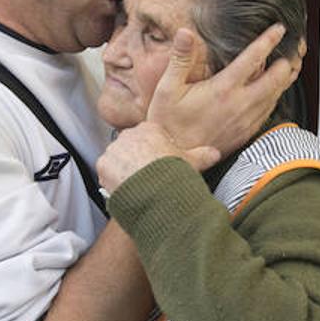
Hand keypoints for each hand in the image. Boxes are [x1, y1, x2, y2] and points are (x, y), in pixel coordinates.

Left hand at [97, 121, 219, 191]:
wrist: (156, 191)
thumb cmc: (174, 173)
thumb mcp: (193, 161)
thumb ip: (203, 154)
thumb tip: (216, 153)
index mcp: (148, 129)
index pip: (147, 136)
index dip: (153, 151)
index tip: (157, 163)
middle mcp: (128, 135)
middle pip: (130, 146)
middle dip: (136, 158)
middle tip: (146, 176)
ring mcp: (114, 150)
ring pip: (117, 159)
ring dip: (123, 170)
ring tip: (136, 185)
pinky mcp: (103, 166)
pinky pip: (106, 172)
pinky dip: (113, 180)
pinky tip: (126, 189)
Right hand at [146, 25, 300, 158]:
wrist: (172, 154)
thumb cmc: (167, 121)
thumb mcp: (167, 87)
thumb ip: (180, 59)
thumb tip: (186, 32)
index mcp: (222, 89)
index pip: (253, 59)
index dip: (268, 41)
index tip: (279, 29)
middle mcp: (239, 104)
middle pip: (276, 79)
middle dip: (287, 61)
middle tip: (294, 47)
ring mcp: (245, 121)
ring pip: (276, 96)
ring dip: (285, 79)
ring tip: (291, 65)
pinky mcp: (245, 133)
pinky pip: (268, 112)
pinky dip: (276, 98)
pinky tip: (275, 92)